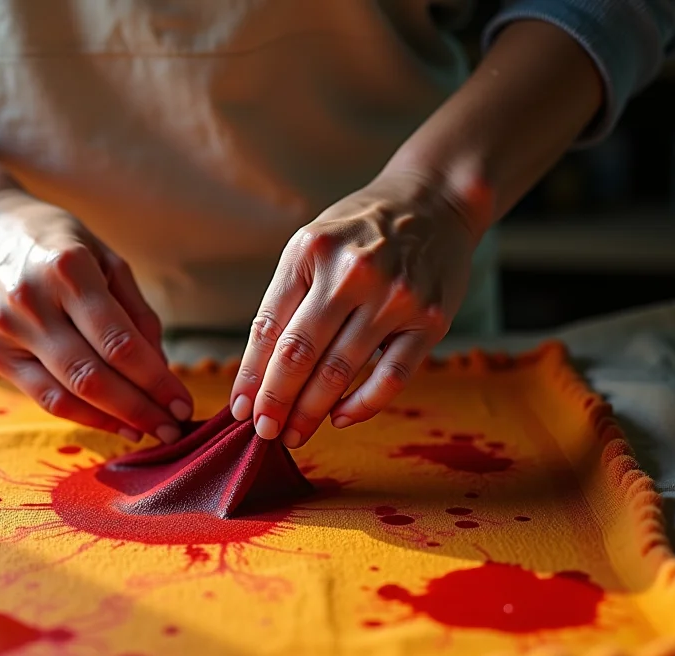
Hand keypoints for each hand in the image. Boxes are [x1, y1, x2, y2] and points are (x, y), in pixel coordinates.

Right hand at [0, 188, 191, 442]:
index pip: (118, 342)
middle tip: (174, 429)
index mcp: (67, 270)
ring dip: (113, 421)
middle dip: (140, 409)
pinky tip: (112, 422)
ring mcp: (5, 332)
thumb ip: (136, 313)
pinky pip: (43, 397)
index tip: (183, 403)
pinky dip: (82, 415)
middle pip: (92, 376)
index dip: (155, 381)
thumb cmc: (56, 241)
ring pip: (66, 395)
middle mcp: (31, 303)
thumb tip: (160, 370)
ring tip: (147, 432)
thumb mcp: (105, 257)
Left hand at [229, 169, 480, 446]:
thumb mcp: (314, 247)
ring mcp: (395, 297)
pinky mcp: (430, 320)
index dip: (251, 375)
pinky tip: (340, 418)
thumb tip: (258, 375)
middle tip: (263, 433)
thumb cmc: (361, 233)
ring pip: (339, 371)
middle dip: (276, 401)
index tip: (240, 410)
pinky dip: (362, 405)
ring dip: (311, 411)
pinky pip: (391, 377)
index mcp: (310, 252)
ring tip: (293, 434)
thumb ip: (288, 301)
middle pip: (299, 354)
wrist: (435, 202)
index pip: (268, 328)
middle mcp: (351, 272)